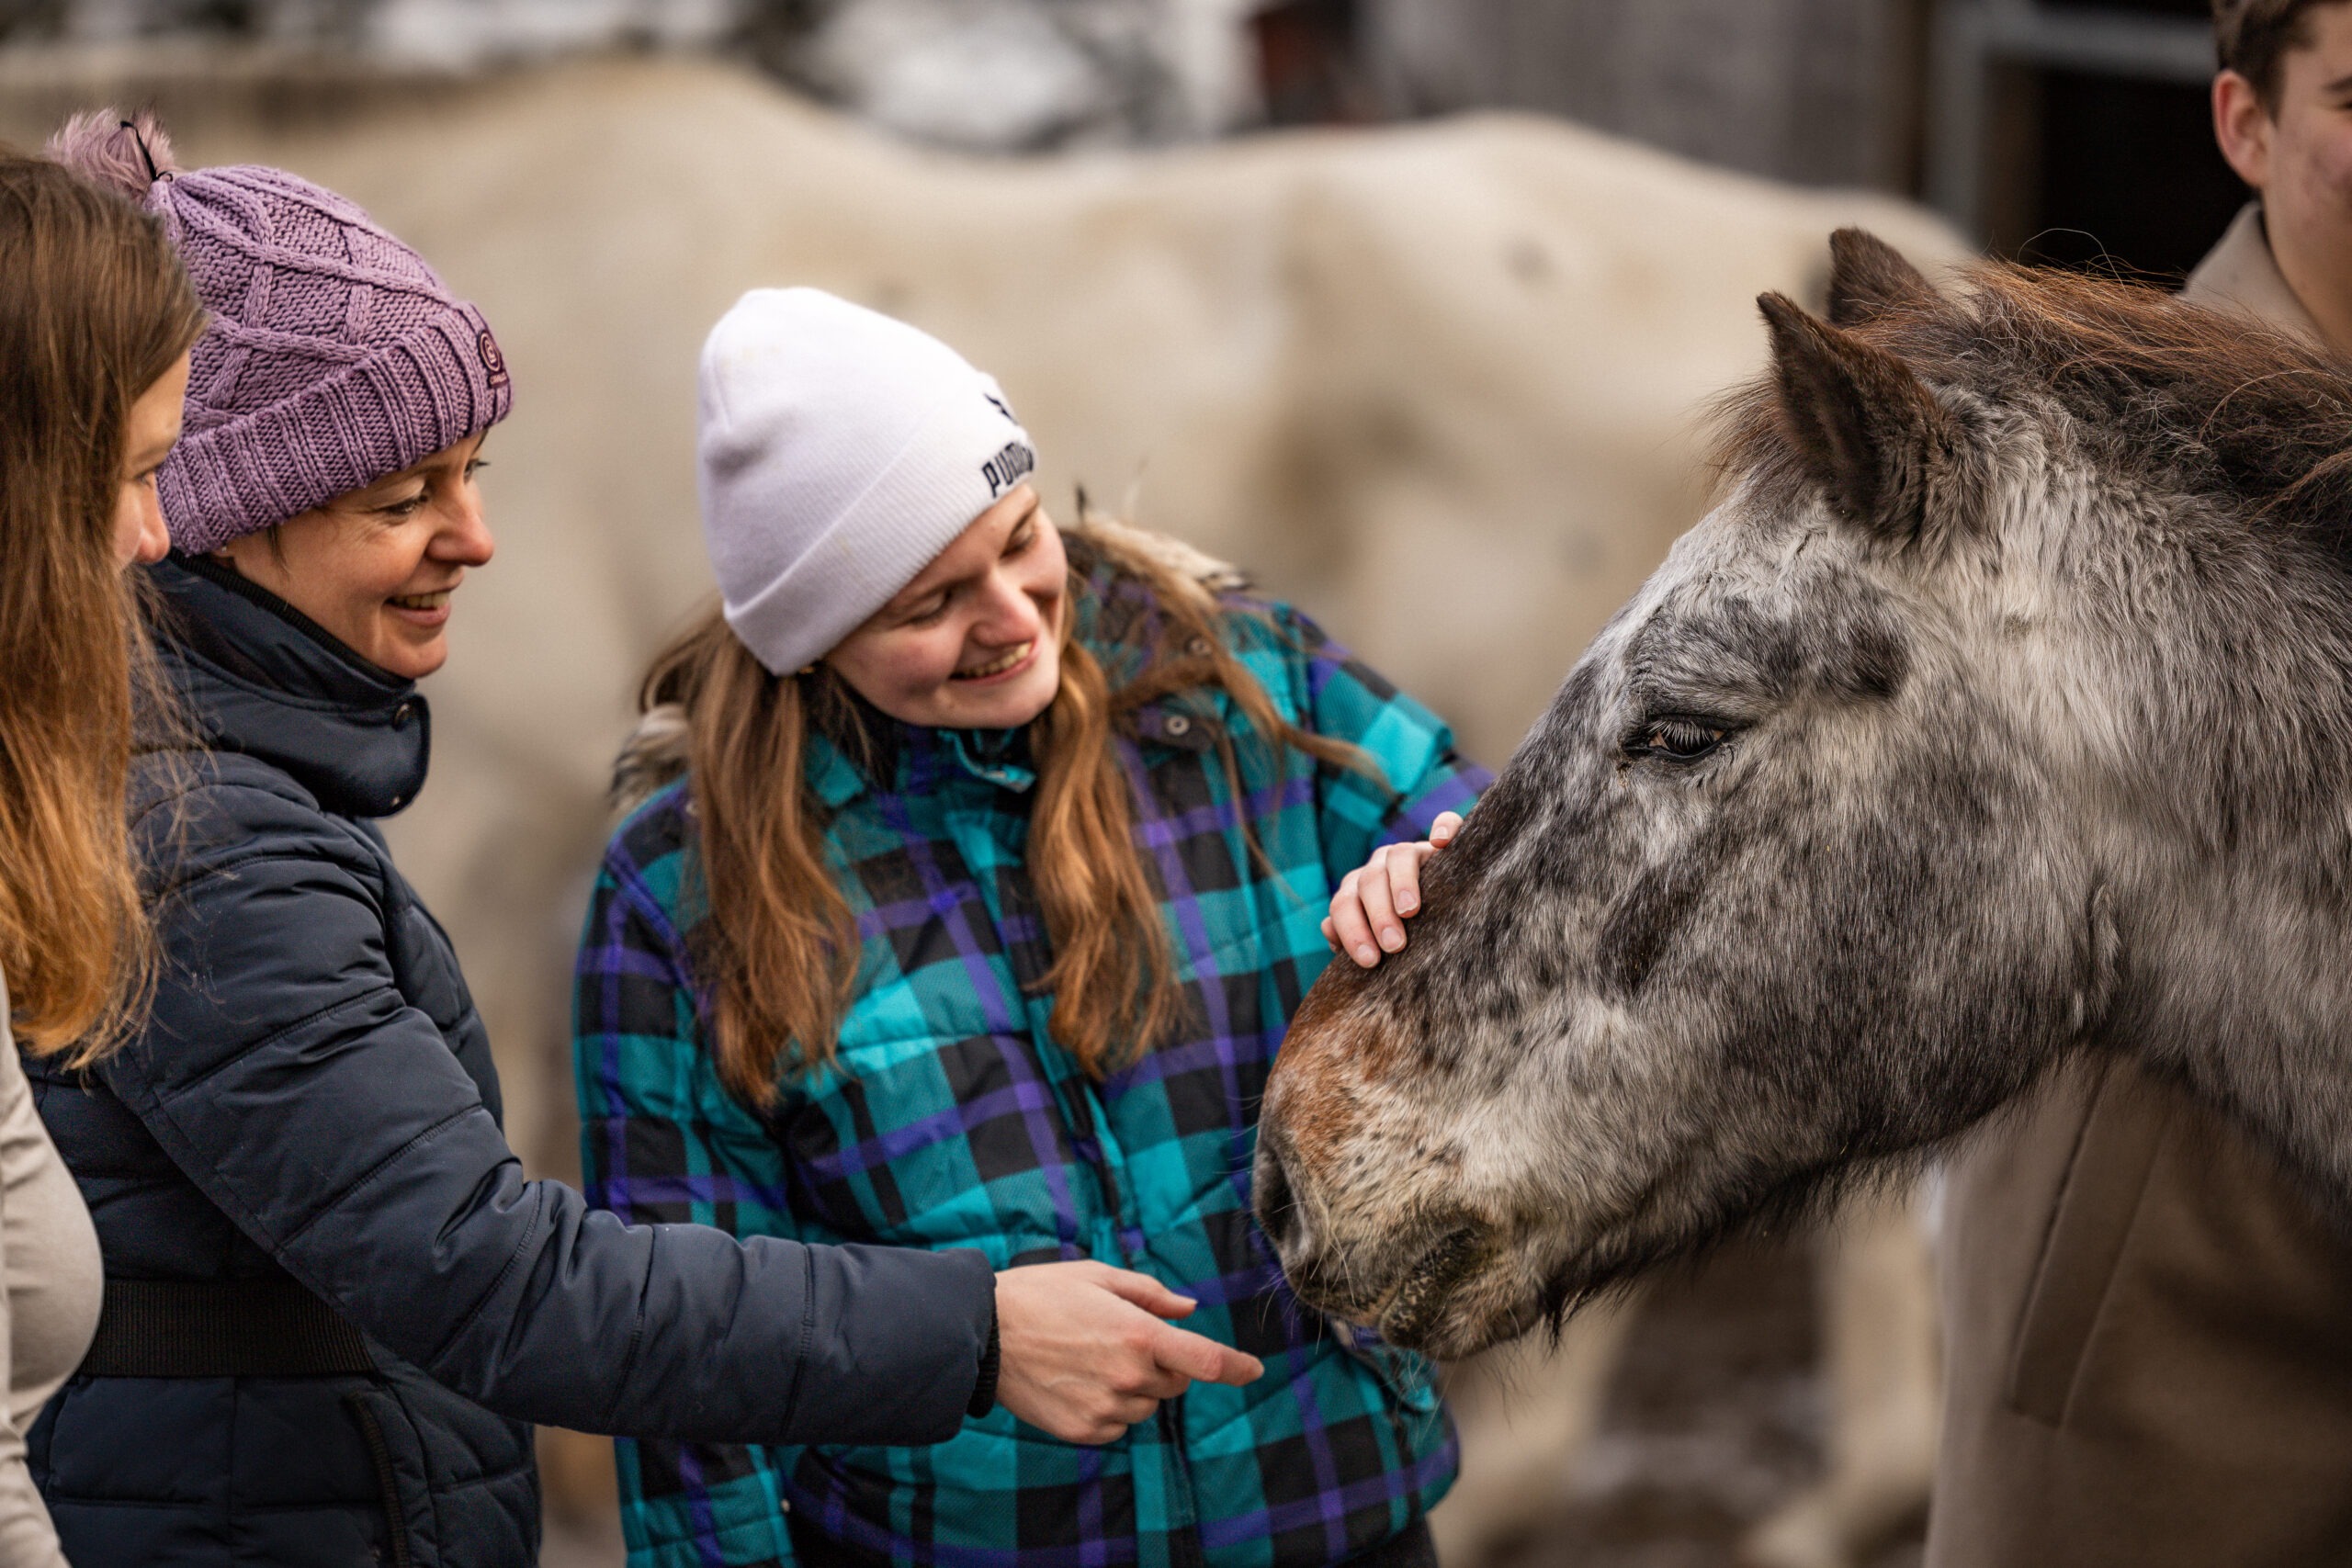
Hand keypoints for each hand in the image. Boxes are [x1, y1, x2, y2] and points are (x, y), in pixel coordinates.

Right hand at [993, 1261, 1263, 1443]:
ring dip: (1136, 1385)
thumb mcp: (1098, 1278)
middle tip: (1122, 1338)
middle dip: (1165, 1363)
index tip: (1254, 1369)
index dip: (1237, 1367)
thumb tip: (1189, 1309)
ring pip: (1146, 1404)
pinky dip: (1111, 1406)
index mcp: (1138, 1335)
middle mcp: (1129, 1377)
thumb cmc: (1042, 1295)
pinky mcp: (1085, 1431)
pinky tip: (1078, 1380)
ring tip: (1090, 1357)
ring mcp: (1107, 1409)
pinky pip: (1118, 1423)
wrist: (984, 1336)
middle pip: (1176, 1382)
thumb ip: (1150, 1295)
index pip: (1206, 1361)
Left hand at [1323, 811, 1463, 967]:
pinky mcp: (1442, 844)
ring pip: (1398, 855)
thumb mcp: (1380, 942)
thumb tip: (1331, 935)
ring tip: (1409, 911)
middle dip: (1378, 915)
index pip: (1344, 904)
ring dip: (1401, 883)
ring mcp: (1410, 852)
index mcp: (1358, 891)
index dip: (1351, 930)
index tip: (1369, 960)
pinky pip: (1446, 823)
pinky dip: (1444, 828)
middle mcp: (1379, 867)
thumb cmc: (1408, 937)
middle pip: (1369, 882)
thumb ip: (1354, 939)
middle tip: (1393, 945)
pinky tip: (1442, 843)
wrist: (1446, 914)